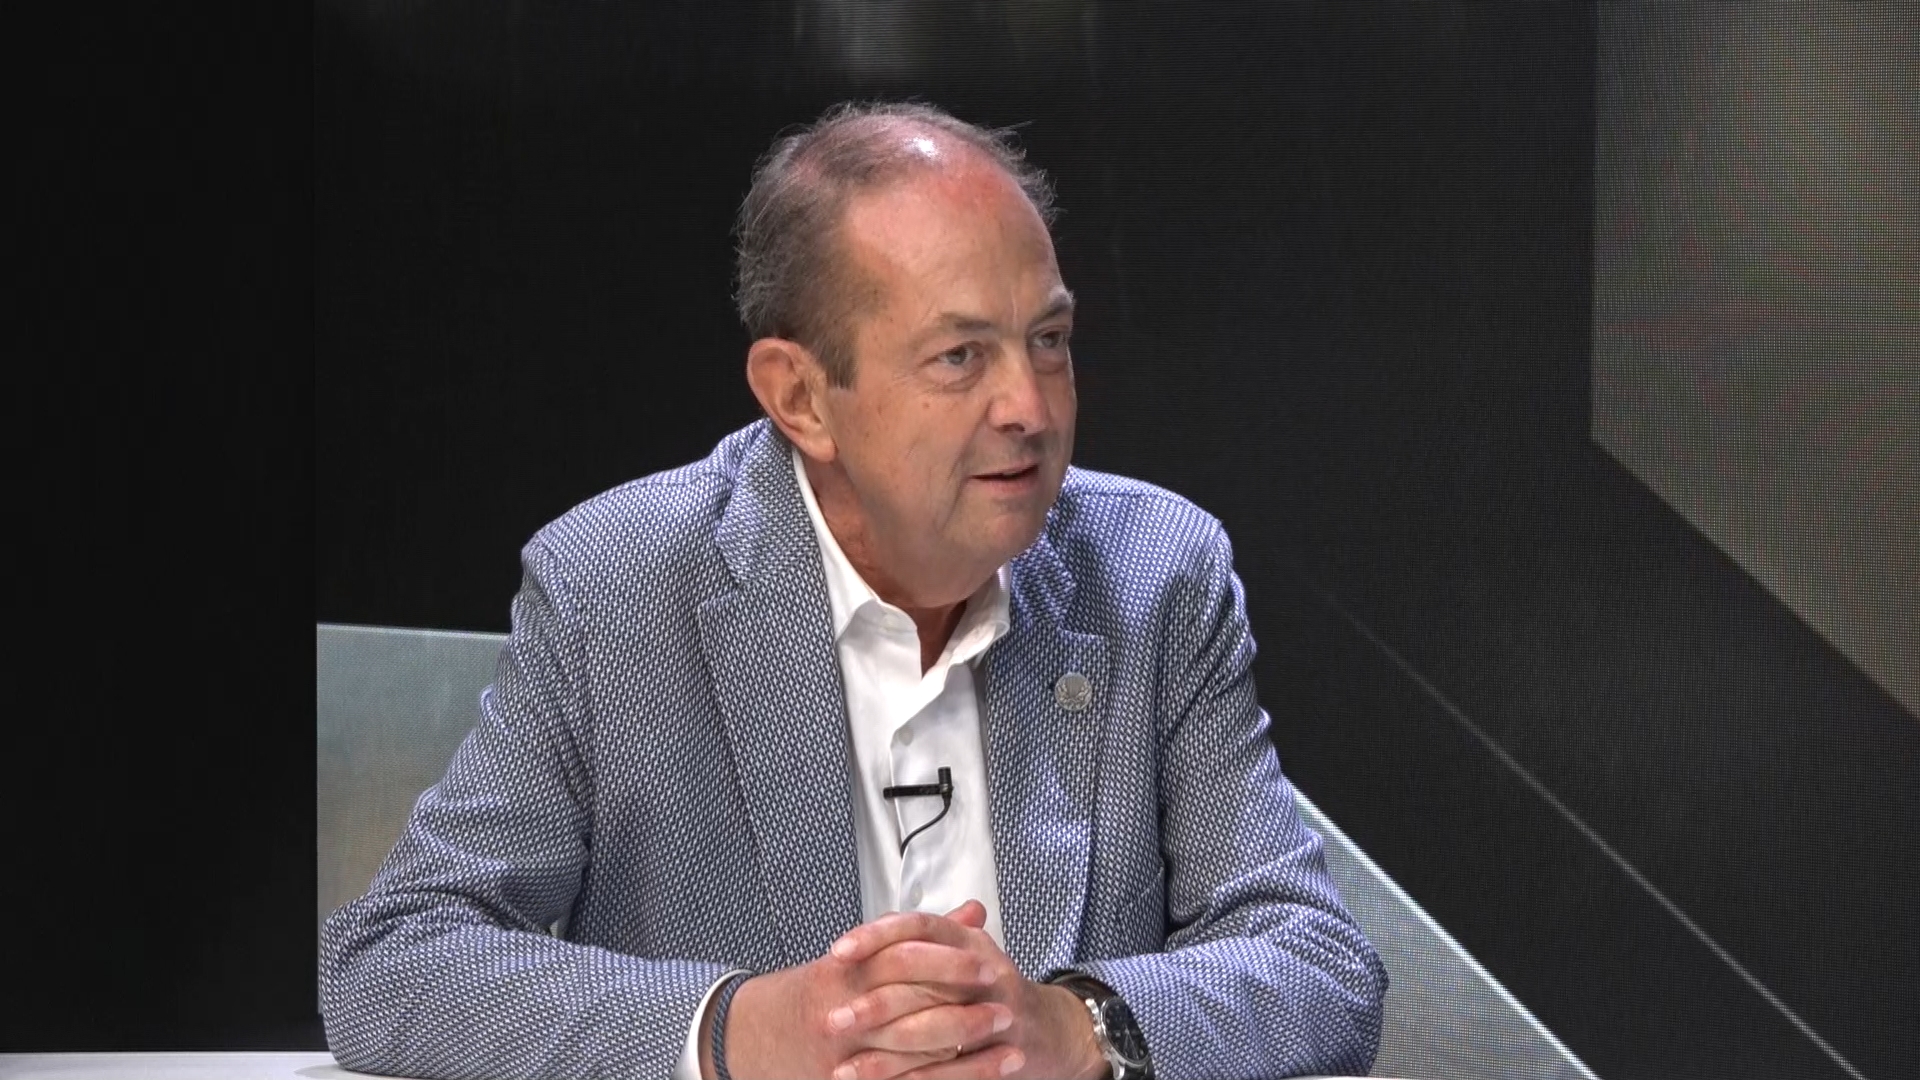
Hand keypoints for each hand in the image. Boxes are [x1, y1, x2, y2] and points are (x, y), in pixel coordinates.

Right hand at [709, 903, 1018, 1079]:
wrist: (755, 1036)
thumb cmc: (820, 991)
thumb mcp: (860, 954)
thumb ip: (919, 933)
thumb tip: (972, 913)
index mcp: (845, 972)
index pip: (904, 960)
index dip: (950, 964)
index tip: (990, 965)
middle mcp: (842, 1013)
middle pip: (912, 1010)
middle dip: (964, 1013)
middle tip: (1006, 1010)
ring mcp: (844, 1055)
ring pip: (913, 1057)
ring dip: (967, 1059)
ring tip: (1009, 1052)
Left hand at [825, 900, 1106, 1079]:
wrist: (1049, 1030)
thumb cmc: (991, 989)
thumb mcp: (961, 953)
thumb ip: (920, 941)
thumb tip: (866, 929)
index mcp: (967, 940)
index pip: (918, 926)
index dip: (876, 936)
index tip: (838, 951)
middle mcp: (983, 971)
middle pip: (921, 981)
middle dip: (872, 1005)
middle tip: (831, 1020)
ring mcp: (995, 1013)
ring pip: (932, 1032)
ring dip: (884, 1057)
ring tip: (843, 1068)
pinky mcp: (1000, 1054)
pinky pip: (952, 1071)